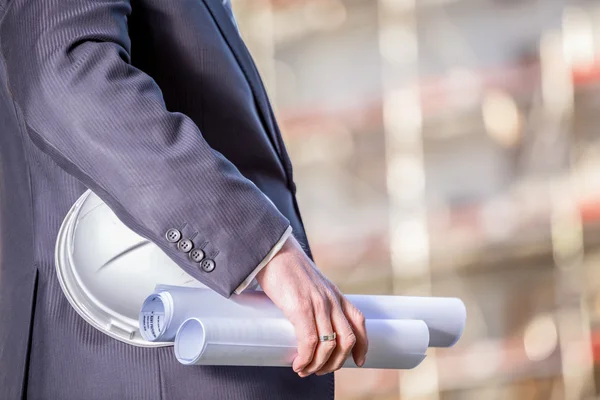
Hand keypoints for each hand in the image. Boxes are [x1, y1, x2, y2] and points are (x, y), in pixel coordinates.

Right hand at [256, 236, 367, 376]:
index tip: (358, 361)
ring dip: (319, 365)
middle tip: (320, 370)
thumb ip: (312, 298)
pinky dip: (305, 358)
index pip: (359, 321)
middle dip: (336, 362)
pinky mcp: (300, 307)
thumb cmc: (284, 267)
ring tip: (304, 370)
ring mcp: (318, 304)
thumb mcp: (309, 283)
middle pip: (348, 340)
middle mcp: (331, 300)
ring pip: (330, 346)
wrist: (272, 250)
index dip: (362, 345)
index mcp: (334, 294)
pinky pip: (310, 341)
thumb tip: (304, 319)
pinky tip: (298, 364)